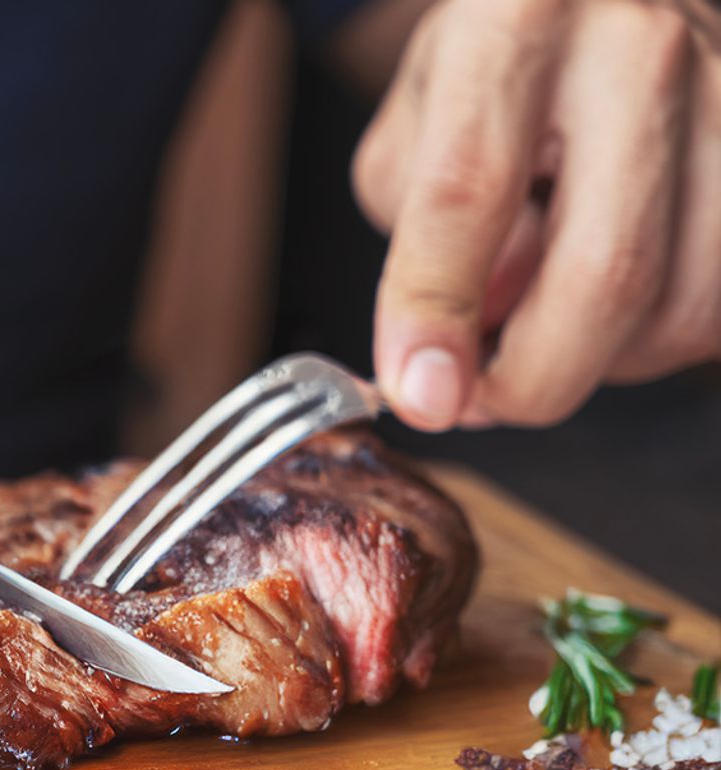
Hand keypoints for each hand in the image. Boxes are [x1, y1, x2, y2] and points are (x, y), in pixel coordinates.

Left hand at [354, 0, 720, 429]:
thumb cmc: (503, 58)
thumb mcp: (417, 119)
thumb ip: (421, 235)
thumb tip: (460, 353)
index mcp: (516, 22)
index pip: (468, 192)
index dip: (435, 312)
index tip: (420, 396)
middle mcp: (639, 49)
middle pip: (606, 271)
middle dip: (532, 379)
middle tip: (477, 402)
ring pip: (684, 304)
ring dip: (600, 360)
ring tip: (544, 328)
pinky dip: (657, 338)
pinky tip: (613, 305)